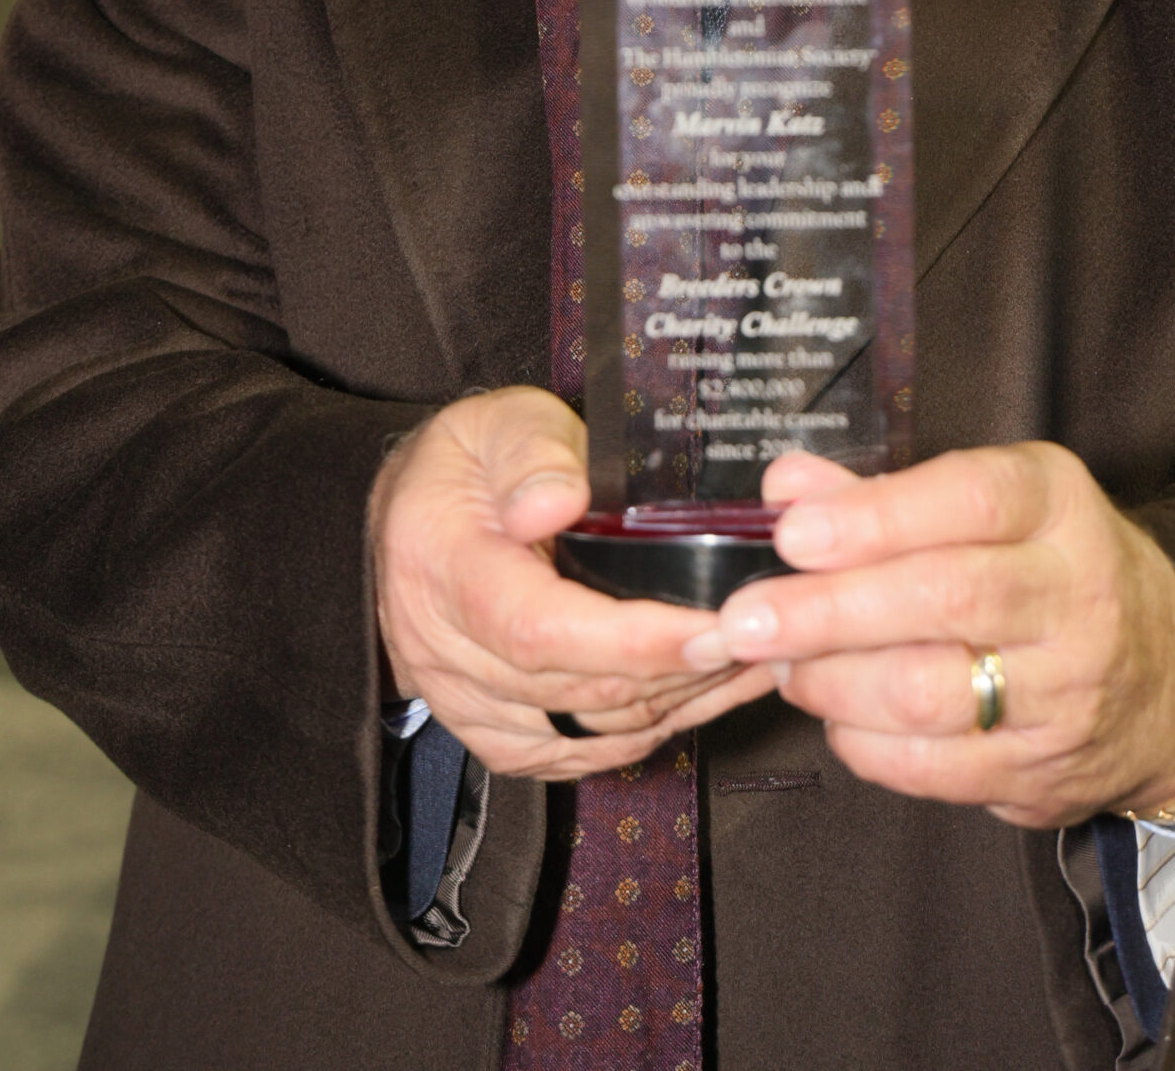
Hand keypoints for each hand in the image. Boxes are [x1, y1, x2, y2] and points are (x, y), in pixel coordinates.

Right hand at [371, 387, 774, 778]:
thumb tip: (559, 502)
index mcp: (442, 567)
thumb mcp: (497, 422)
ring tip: (753, 658)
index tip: (713, 628)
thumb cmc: (469, 461)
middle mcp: (444, 652)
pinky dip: (649, 729)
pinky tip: (703, 694)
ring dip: (677, 703)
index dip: (632, 640)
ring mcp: (465, 703)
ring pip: (587, 730)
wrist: (410, 517)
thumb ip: (531, 454)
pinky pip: (579, 752)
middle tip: (764, 633)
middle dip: (679, 670)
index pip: (539, 629)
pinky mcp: (495, 733)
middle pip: (574, 689)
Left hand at [679, 444, 1174, 828]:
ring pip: (932, 692)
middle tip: (746, 619)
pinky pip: (935, 768)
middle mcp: (1074, 594)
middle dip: (829, 611)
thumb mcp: (991, 505)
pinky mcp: (1043, 771)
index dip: (876, 517)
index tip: (794, 533)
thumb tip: (785, 487)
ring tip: (779, 663)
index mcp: (1056, 506)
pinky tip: (833, 713)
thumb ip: (881, 495)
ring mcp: (1066, 691)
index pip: (970, 500)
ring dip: (833, 681)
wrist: (1166, 677)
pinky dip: (864, 743)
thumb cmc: (1045, 569)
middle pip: (944, 599)